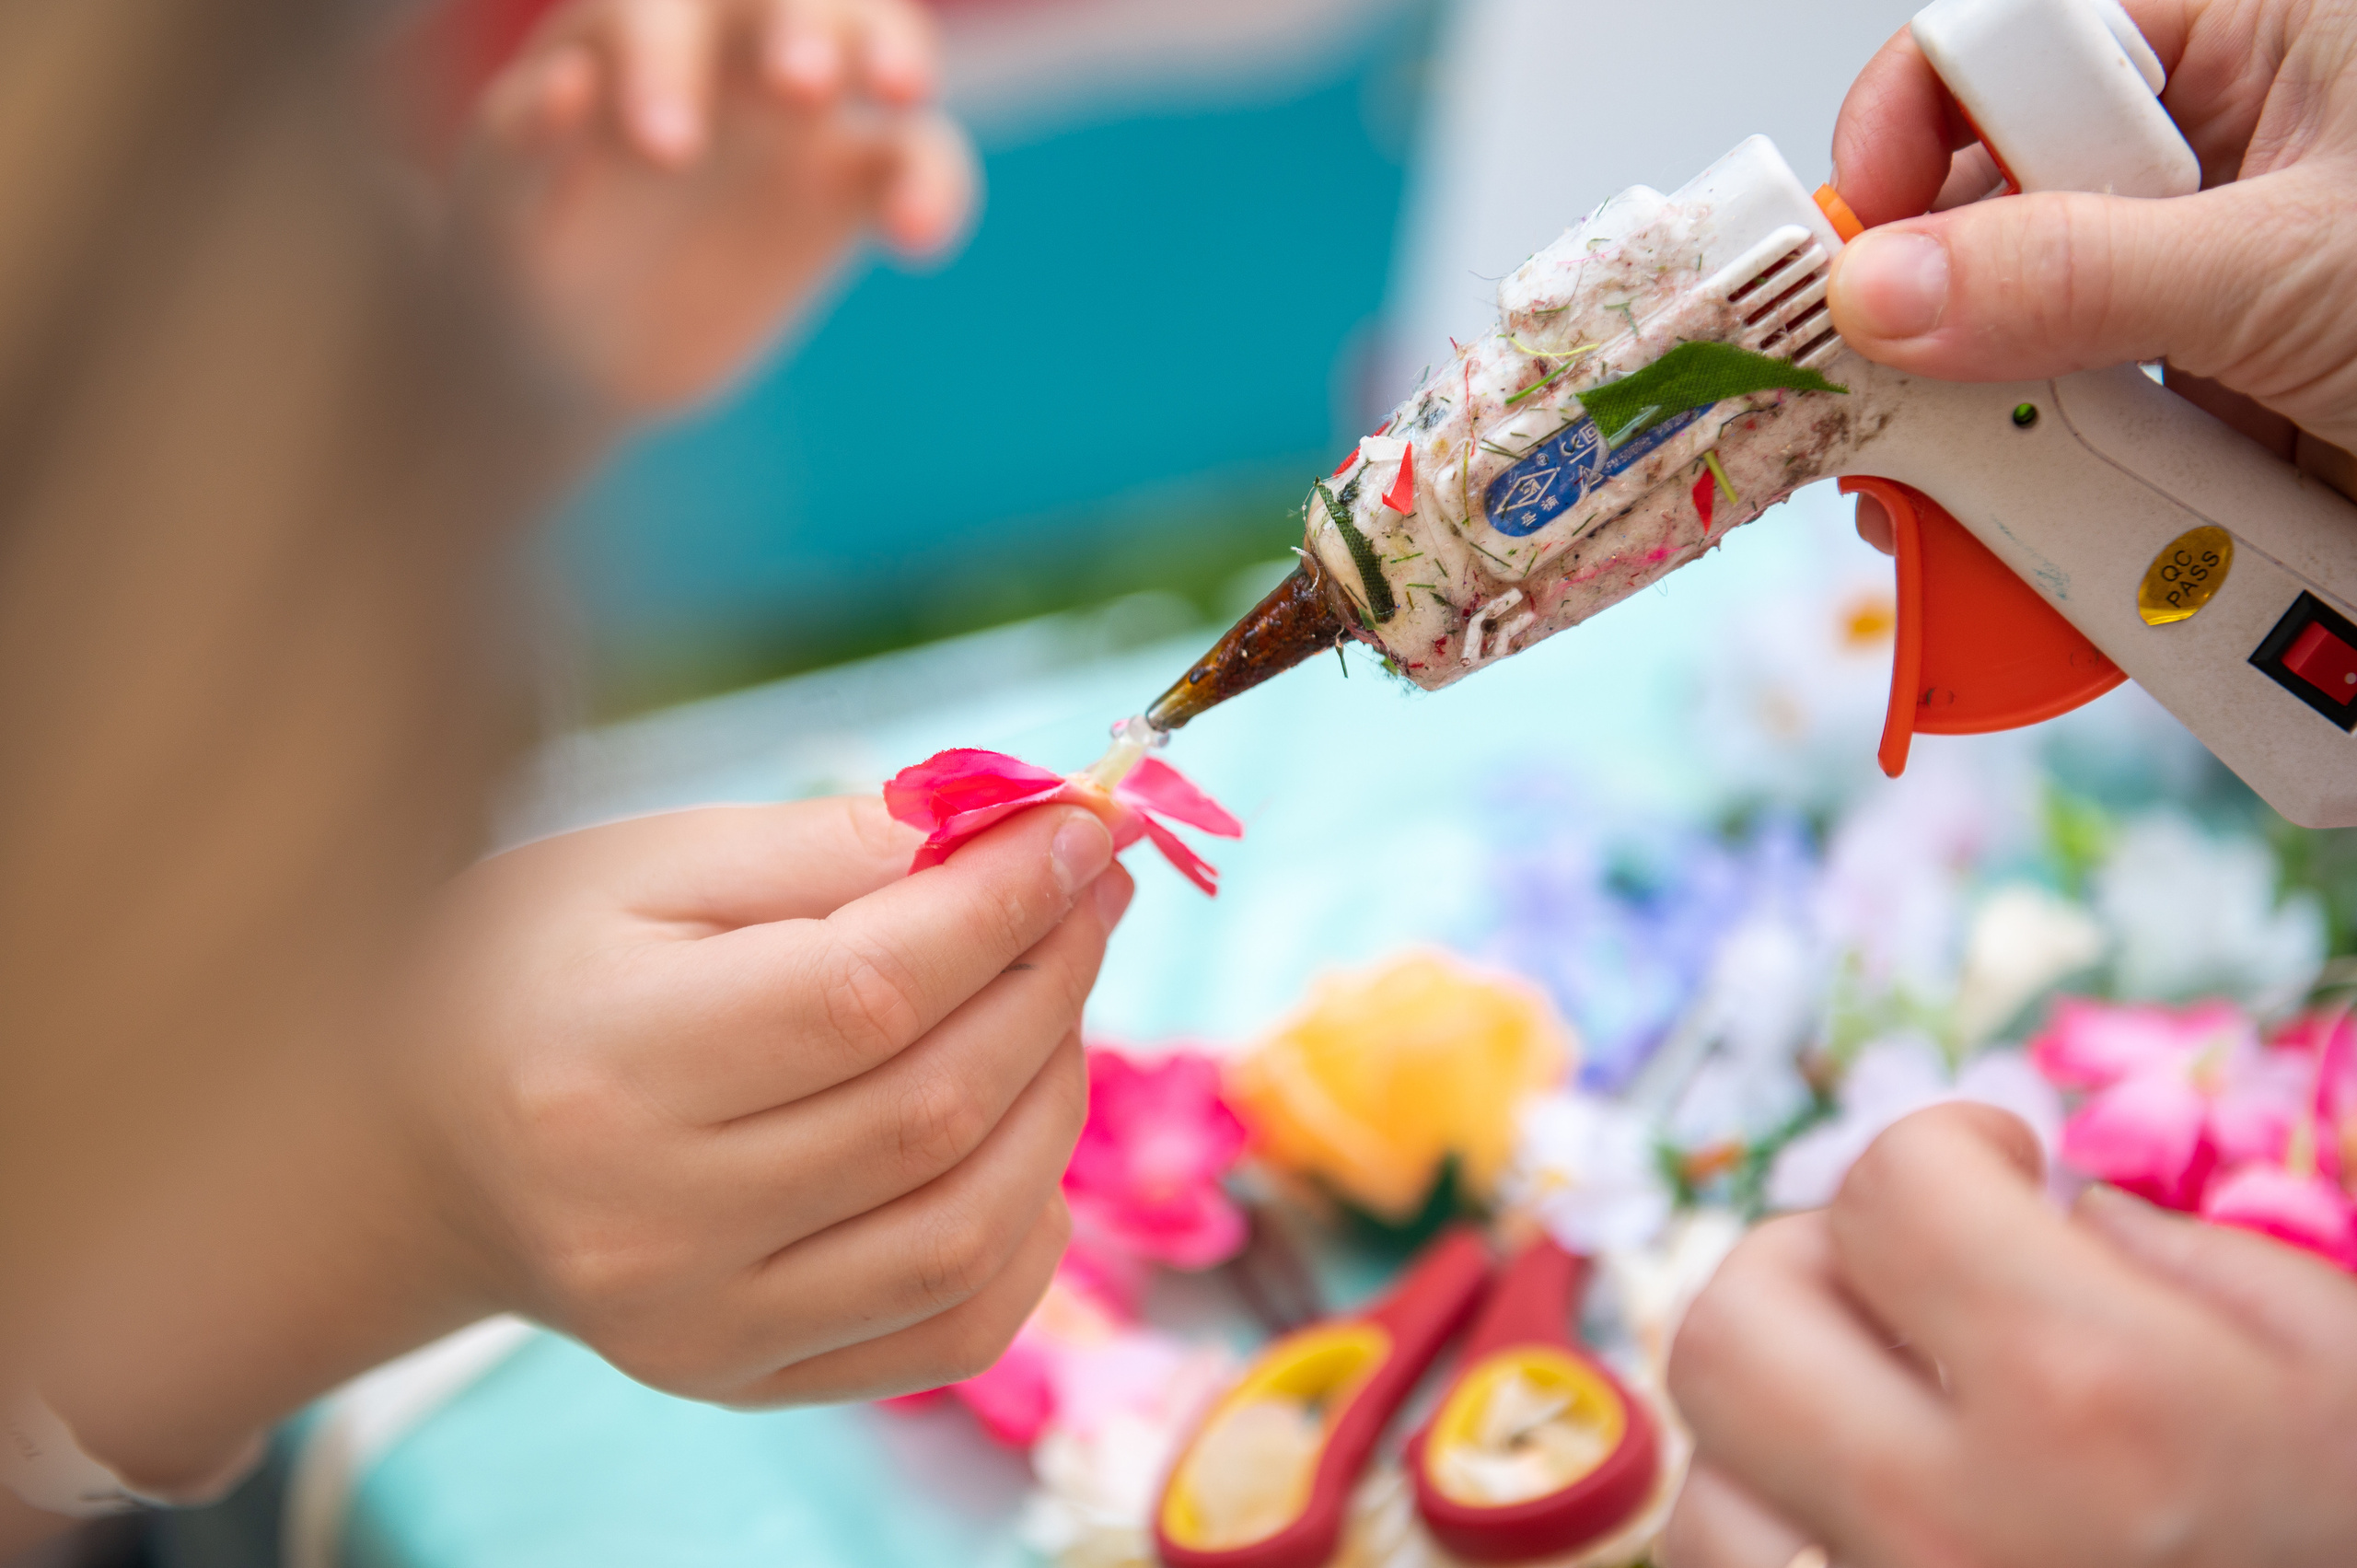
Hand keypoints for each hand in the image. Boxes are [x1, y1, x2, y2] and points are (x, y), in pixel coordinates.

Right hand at [393, 796, 1127, 1403]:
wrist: (422, 1142)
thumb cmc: (533, 969)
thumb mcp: (648, 866)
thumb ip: (831, 847)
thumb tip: (1017, 830)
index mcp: (608, 1069)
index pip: (867, 995)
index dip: (1003, 910)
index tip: (1081, 834)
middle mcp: (652, 1226)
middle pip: (931, 1109)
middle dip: (1048, 984)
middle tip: (1089, 896)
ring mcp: (702, 1327)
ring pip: (964, 1228)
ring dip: (1055, 1098)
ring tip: (1054, 1000)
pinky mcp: (744, 1381)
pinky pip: (953, 1329)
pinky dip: (1029, 1229)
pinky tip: (1021, 1133)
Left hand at [460, 0, 974, 415]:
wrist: (573, 344)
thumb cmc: (518, 254)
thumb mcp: (495, 215)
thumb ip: (518, 147)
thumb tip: (563, 83)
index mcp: (626, 32)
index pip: (656, 13)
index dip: (664, 66)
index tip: (665, 156)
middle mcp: (724, 48)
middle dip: (802, 24)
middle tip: (802, 84)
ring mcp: (799, 112)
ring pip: (872, 45)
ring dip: (893, 54)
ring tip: (900, 98)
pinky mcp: (851, 185)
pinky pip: (920, 160)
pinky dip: (933, 188)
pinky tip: (915, 241)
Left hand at [1661, 1103, 2356, 1567]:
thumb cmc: (2352, 1529)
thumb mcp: (2341, 1368)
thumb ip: (2179, 1256)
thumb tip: (2043, 1206)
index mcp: (2097, 1402)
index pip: (1890, 1189)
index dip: (1951, 1152)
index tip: (2002, 1174)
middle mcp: (1960, 1527)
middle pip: (1733, 1325)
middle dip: (1811, 1271)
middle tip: (1903, 1289)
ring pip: (1705, 1482)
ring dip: (1780, 1431)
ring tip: (1889, 1429)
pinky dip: (1770, 1550)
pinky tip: (1864, 1533)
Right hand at [1826, 0, 2356, 550]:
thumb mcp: (2291, 272)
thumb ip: (2071, 273)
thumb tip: (1879, 288)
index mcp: (2247, 45)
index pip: (2004, 51)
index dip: (1904, 138)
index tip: (1846, 254)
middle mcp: (2209, 160)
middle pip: (1984, 215)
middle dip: (1921, 324)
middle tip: (1863, 406)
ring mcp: (2198, 295)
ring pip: (2015, 346)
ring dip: (1974, 437)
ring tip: (1942, 509)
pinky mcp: (2204, 411)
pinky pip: (2074, 444)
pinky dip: (2038, 507)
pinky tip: (2017, 551)